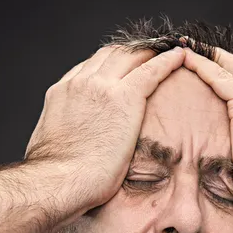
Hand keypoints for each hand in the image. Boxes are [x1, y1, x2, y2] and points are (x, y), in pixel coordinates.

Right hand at [24, 43, 185, 232]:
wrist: (58, 182)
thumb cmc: (55, 179)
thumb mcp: (52, 147)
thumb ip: (65, 137)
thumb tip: (70, 148)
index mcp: (62, 94)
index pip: (90, 69)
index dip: (109, 66)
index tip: (122, 70)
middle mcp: (81, 82)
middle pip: (110, 55)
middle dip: (131, 52)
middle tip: (149, 54)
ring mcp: (103, 87)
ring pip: (131, 56)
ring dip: (149, 51)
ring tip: (167, 50)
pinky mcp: (125, 98)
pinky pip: (151, 70)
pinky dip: (167, 60)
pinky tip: (180, 55)